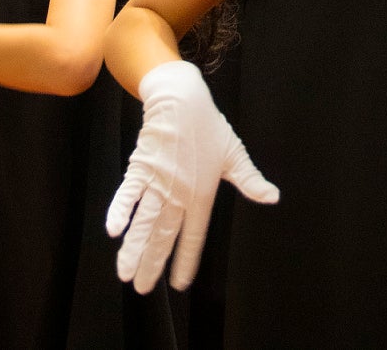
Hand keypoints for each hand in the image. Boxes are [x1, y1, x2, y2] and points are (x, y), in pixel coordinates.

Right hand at [107, 60, 278, 293]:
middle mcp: (179, 192)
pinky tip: (113, 231)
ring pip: (145, 222)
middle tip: (141, 289)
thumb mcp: (234, 154)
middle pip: (164, 236)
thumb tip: (272, 197)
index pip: (194, 236)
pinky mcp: (141, 166)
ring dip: (134, 248)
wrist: (182, 97)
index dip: (185, 260)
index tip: (178, 283)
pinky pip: (128, 193)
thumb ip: (250, 180)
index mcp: (202, 194)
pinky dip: (120, 211)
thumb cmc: (209, 126)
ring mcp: (159, 181)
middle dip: (152, 264)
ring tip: (124, 274)